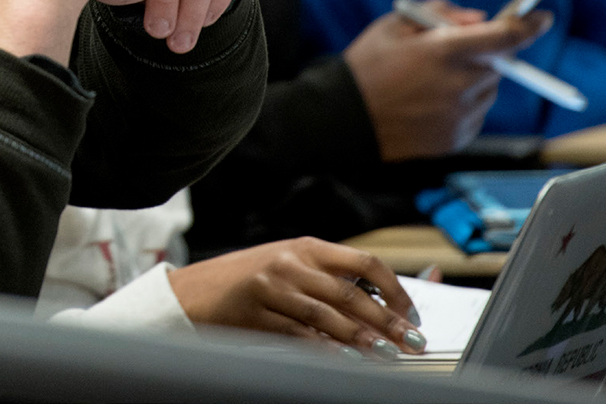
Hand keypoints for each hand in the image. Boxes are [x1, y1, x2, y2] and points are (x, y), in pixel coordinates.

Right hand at [168, 237, 424, 355]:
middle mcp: (291, 261)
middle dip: (388, 321)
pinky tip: (344, 358)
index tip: (412, 313)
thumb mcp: (289, 270)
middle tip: (413, 342)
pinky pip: (298, 331)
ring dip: (362, 337)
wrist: (192, 290)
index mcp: (307, 246)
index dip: (395, 289)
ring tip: (386, 355)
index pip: (365, 262)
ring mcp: (272, 285)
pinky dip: (324, 347)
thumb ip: (328, 282)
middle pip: (352, 292)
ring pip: (328, 313)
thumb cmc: (246, 281)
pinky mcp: (255, 309)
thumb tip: (381, 309)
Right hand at [343, 0, 551, 160]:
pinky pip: (475, 114)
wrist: (344, 120)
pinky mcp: (458, 137)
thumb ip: (440, 13)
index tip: (543, 18)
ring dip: (473, 81)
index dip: (530, 25)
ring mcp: (461, 114)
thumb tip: (479, 20)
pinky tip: (428, 104)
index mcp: (446, 51)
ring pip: (488, 90)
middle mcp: (461, 84)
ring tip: (430, 84)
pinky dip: (462, 105)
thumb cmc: (367, 67)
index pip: (506, 36)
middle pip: (497, 63)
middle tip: (449, 55)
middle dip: (483, 55)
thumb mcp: (394, 24)